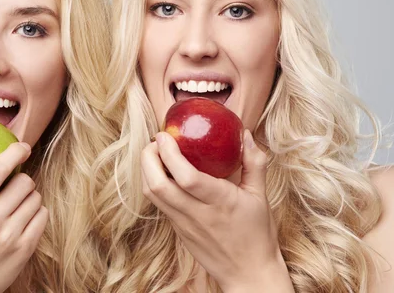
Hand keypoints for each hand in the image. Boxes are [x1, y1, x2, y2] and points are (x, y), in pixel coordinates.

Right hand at [0, 142, 48, 292]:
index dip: (14, 152)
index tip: (22, 146)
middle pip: (23, 182)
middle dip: (20, 178)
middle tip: (12, 185)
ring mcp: (10, 237)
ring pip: (35, 198)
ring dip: (28, 195)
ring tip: (15, 202)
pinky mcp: (25, 249)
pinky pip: (42, 216)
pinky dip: (36, 212)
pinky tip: (23, 217)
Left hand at [141, 130, 293, 292]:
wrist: (248, 274)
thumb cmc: (257, 234)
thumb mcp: (261, 196)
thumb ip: (254, 162)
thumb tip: (244, 134)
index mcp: (220, 202)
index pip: (186, 177)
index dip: (169, 153)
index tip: (165, 135)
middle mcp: (196, 214)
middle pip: (157, 185)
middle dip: (148, 158)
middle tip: (156, 141)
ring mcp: (183, 224)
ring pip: (152, 195)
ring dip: (147, 169)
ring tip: (156, 152)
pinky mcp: (177, 230)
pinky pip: (158, 203)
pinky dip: (153, 182)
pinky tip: (162, 171)